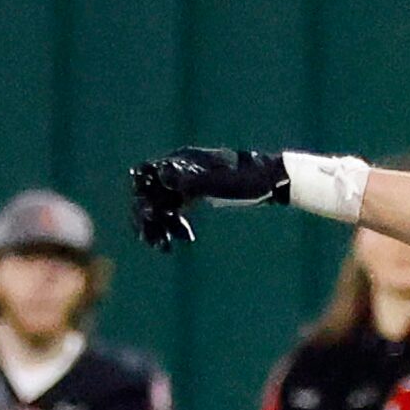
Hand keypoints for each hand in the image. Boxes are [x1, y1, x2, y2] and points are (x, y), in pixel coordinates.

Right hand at [130, 147, 288, 249]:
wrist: (269, 182)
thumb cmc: (245, 180)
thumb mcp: (217, 183)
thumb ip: (189, 180)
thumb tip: (161, 177)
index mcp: (180, 161)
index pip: (147, 175)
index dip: (140, 196)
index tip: (146, 218)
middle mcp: (178, 170)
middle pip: (150, 193)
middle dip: (148, 219)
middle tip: (153, 242)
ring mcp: (185, 183)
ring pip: (160, 205)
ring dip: (159, 227)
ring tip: (164, 248)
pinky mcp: (194, 196)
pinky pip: (174, 212)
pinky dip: (173, 227)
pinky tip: (181, 241)